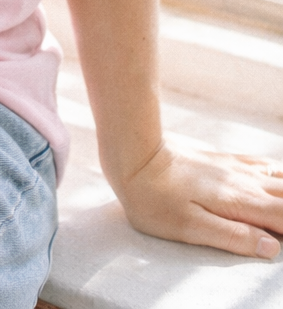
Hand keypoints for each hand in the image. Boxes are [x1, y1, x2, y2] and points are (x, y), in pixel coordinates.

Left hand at [116, 142, 282, 257]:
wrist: (135, 154)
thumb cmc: (156, 198)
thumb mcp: (190, 227)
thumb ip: (233, 236)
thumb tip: (271, 248)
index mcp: (240, 201)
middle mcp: (244, 181)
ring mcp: (235, 167)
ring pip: (279, 176)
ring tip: (282, 205)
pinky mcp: (223, 159)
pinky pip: (262, 163)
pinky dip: (279, 173)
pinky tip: (278, 178)